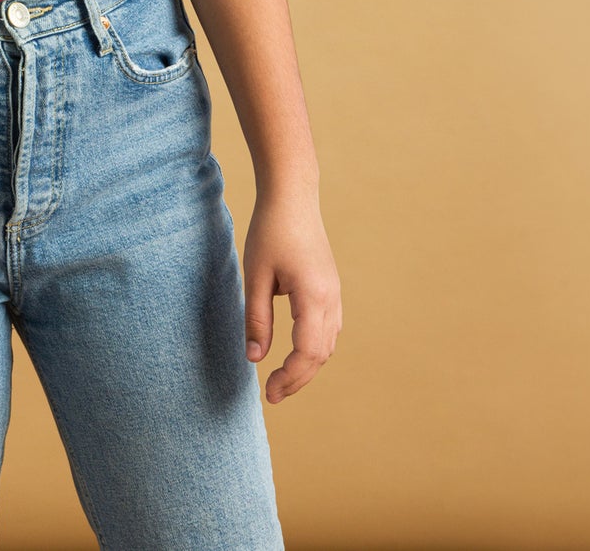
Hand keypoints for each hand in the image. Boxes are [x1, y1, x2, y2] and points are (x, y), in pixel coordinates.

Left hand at [242, 186, 341, 403]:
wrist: (292, 196)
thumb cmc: (270, 230)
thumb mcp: (256, 275)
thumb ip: (257, 318)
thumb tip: (254, 358)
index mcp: (313, 297)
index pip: (307, 353)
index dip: (289, 378)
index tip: (269, 393)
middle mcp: (331, 299)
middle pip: (321, 354)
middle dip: (298, 378)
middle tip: (272, 393)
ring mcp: (335, 293)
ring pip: (328, 344)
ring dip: (308, 365)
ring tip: (282, 378)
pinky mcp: (331, 288)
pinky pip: (329, 329)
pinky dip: (315, 348)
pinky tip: (297, 353)